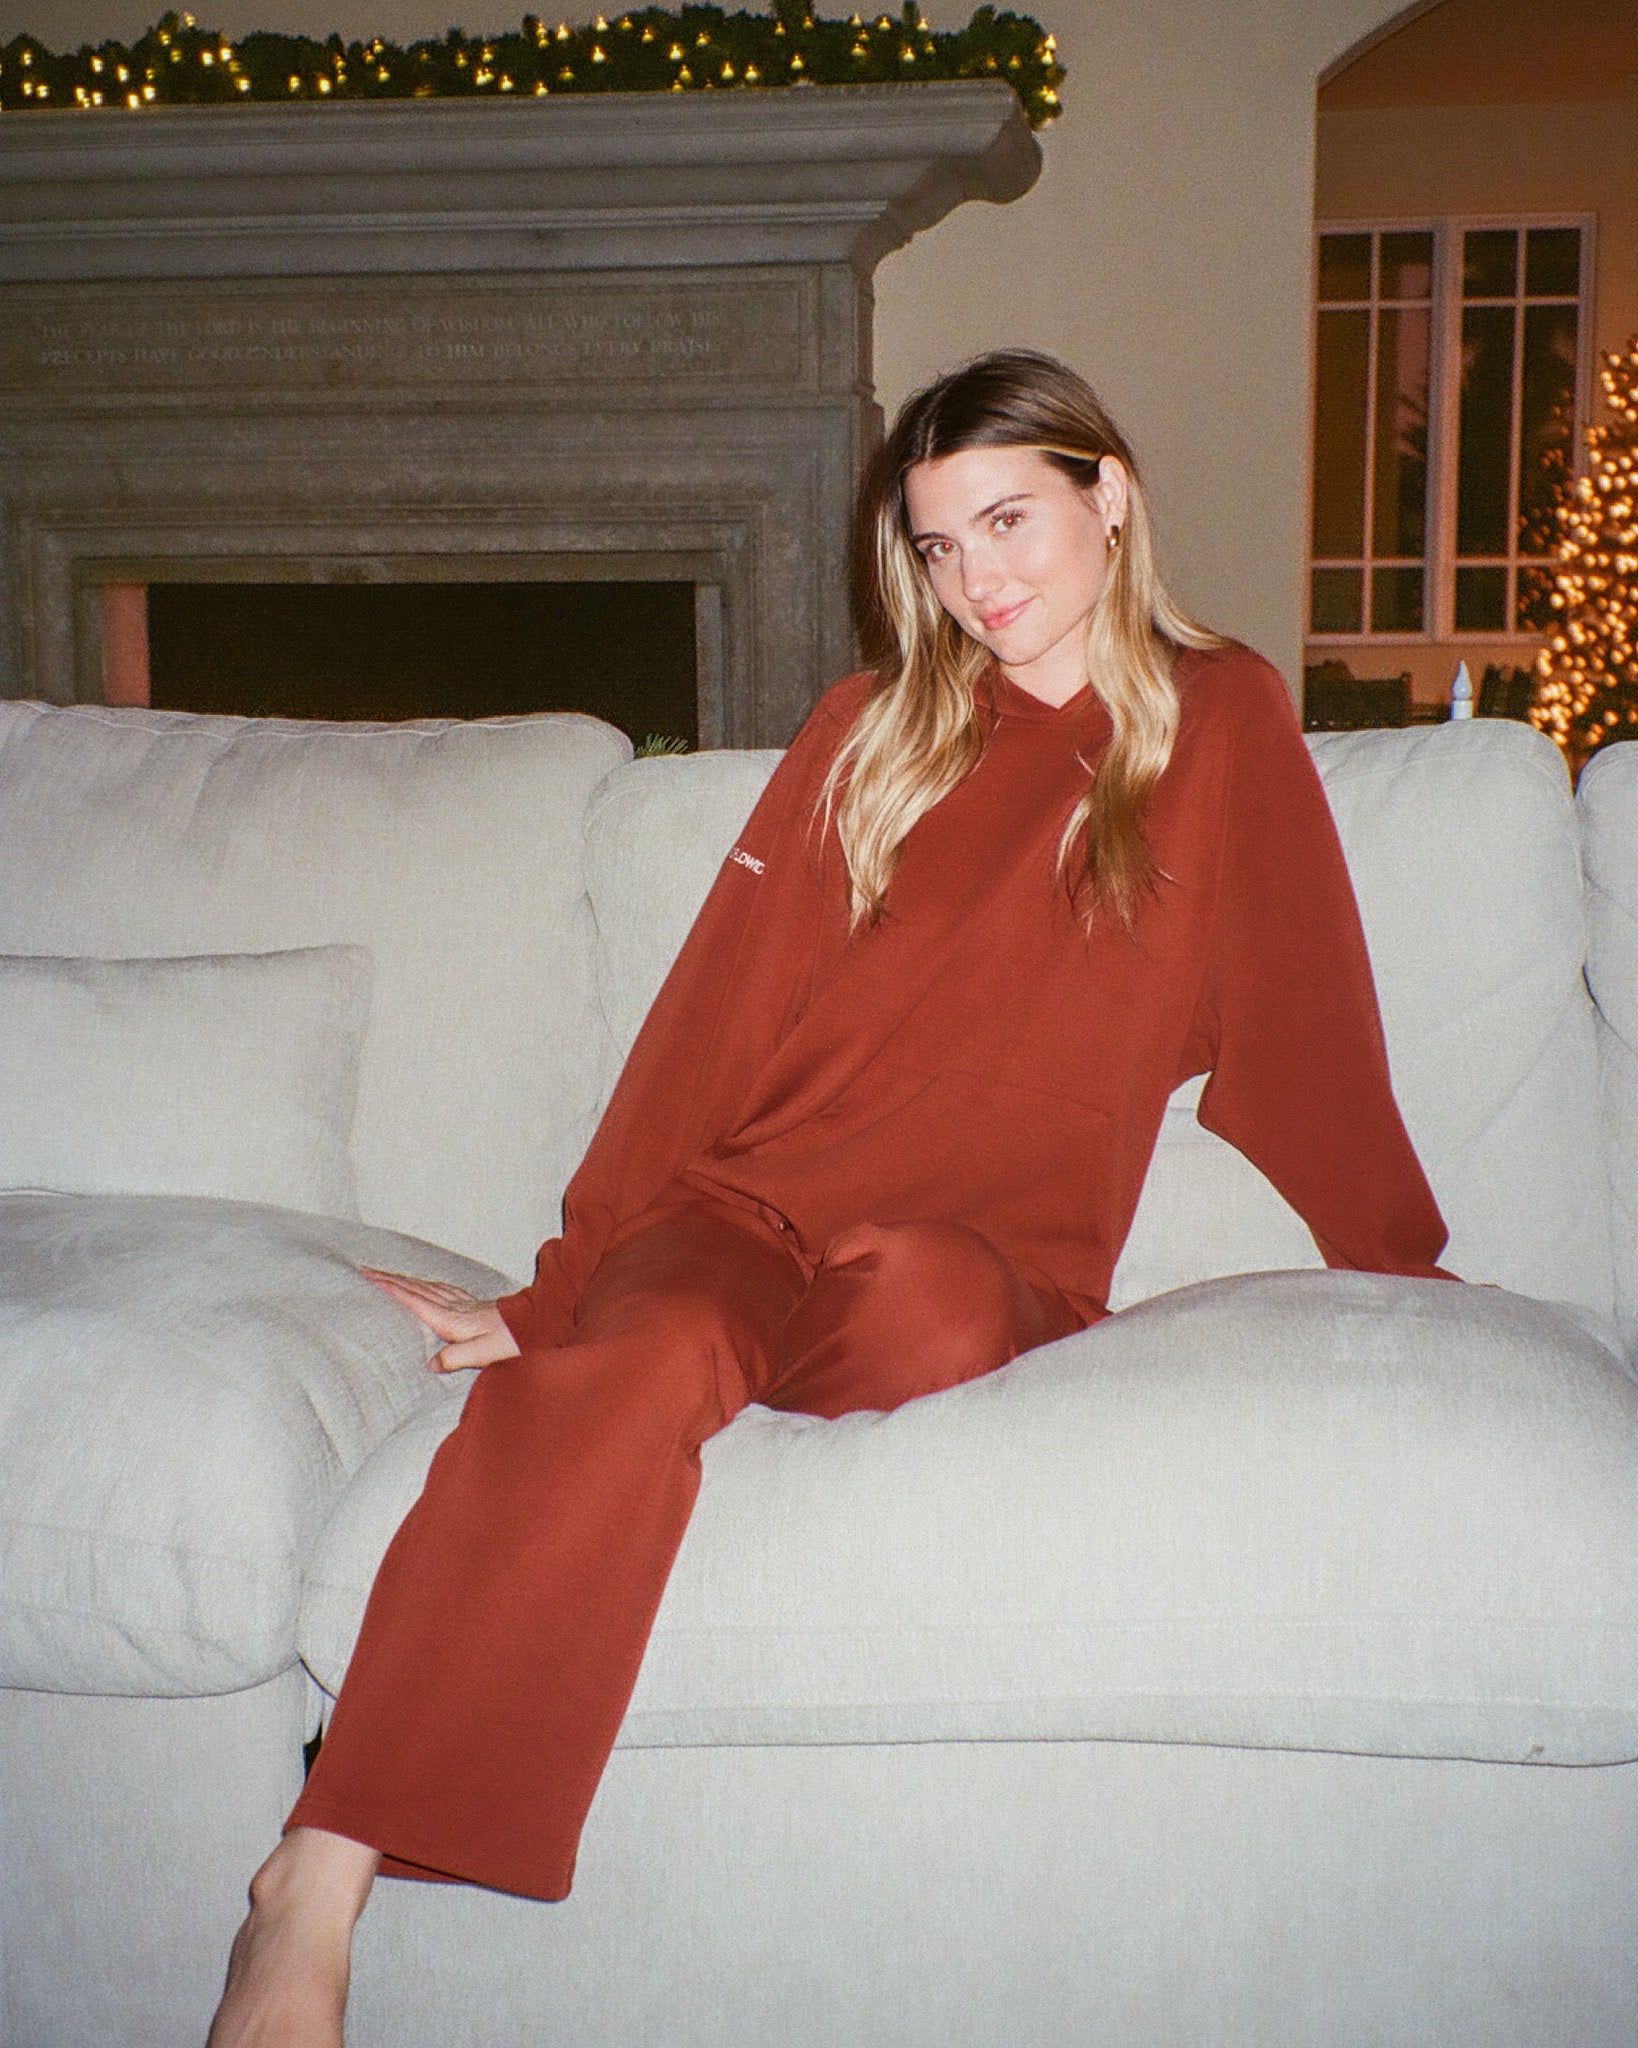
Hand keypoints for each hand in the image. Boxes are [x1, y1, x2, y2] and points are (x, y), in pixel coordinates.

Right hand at [359, 1268, 522, 1373]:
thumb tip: (431, 1364)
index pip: (414, 1300)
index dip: (390, 1288)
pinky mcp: (473, 1305)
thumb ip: (456, 1358)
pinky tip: (427, 1285)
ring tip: (388, 1275)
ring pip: (428, 1287)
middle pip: (416, 1289)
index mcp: (451, 1319)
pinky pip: (443, 1289)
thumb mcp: (484, 1354)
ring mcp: (464, 1304)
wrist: (538, 1324)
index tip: (369, 1276)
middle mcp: (455, 1307)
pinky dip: (427, 1284)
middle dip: (390, 1279)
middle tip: (367, 1270)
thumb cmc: (513, 1341)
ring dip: (406, 1280)